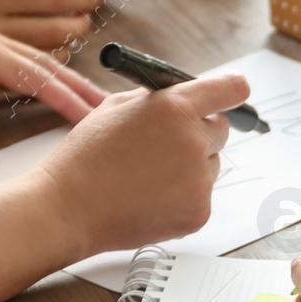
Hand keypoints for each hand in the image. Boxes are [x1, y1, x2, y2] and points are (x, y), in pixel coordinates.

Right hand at [33, 72, 249, 254]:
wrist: (67, 208)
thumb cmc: (85, 157)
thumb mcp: (116, 107)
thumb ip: (158, 99)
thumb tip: (185, 95)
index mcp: (175, 108)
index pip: (230, 89)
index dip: (232, 90)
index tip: (234, 92)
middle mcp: (194, 141)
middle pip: (221, 129)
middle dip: (199, 132)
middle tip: (166, 144)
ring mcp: (199, 180)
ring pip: (210, 164)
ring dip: (190, 166)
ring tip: (147, 176)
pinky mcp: (199, 212)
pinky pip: (201, 195)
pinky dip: (183, 196)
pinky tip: (151, 198)